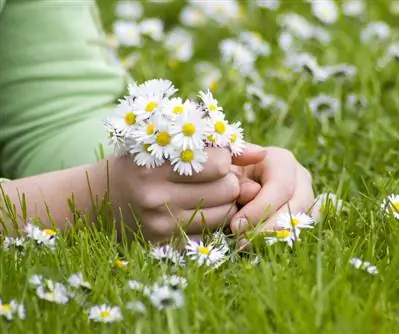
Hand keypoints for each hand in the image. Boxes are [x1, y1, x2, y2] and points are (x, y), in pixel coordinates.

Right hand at [106, 147, 265, 242]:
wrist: (102, 199)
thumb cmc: (142, 163)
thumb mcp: (168, 144)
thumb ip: (217, 144)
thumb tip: (262, 154)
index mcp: (155, 164)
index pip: (219, 163)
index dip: (223, 159)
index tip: (214, 158)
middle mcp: (155, 196)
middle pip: (227, 189)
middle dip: (229, 181)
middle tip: (214, 179)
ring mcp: (160, 224)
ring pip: (224, 213)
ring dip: (224, 203)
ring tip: (207, 193)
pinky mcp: (163, 245)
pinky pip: (210, 233)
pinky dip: (212, 221)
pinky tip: (199, 211)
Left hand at [229, 145, 314, 241]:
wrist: (238, 178)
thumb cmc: (230, 172)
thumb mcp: (227, 168)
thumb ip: (236, 178)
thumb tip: (250, 193)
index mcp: (282, 161)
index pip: (280, 186)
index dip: (259, 209)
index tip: (235, 225)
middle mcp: (301, 178)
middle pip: (298, 206)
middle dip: (270, 228)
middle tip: (242, 242)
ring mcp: (307, 198)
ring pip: (303, 222)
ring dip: (275, 238)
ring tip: (248, 246)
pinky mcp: (306, 217)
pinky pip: (302, 234)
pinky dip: (281, 243)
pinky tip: (259, 249)